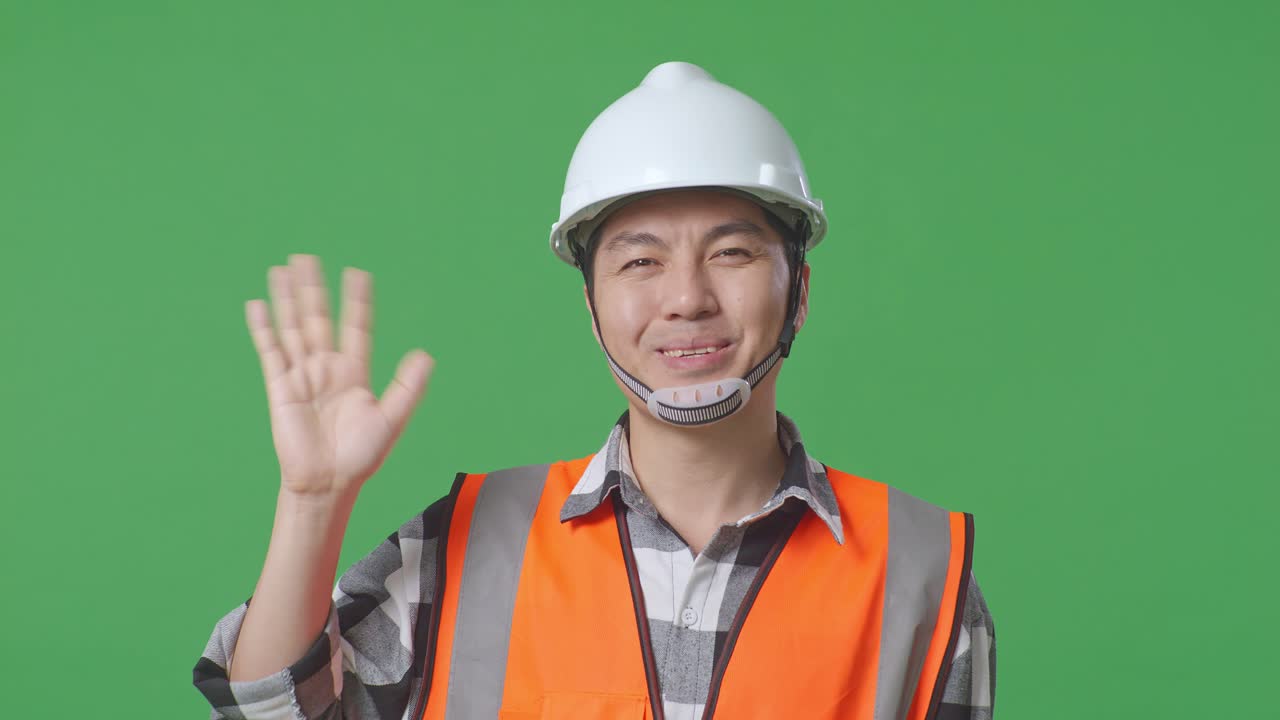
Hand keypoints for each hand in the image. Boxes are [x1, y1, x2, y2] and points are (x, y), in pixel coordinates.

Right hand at [245, 254, 433, 499]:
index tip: (358, 274)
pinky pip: (271, 351)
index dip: (357, 301)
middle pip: (318, 318)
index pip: (356, 327)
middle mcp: (327, 368)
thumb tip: (426, 355)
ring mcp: (302, 375)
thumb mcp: (391, 419)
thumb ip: (408, 387)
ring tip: (282, 269)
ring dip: (287, 299)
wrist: (329, 482)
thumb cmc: (361, 456)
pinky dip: (264, 328)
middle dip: (314, 289)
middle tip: (307, 257)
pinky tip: (258, 304)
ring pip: (293, 327)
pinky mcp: (280, 387)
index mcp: (354, 372)